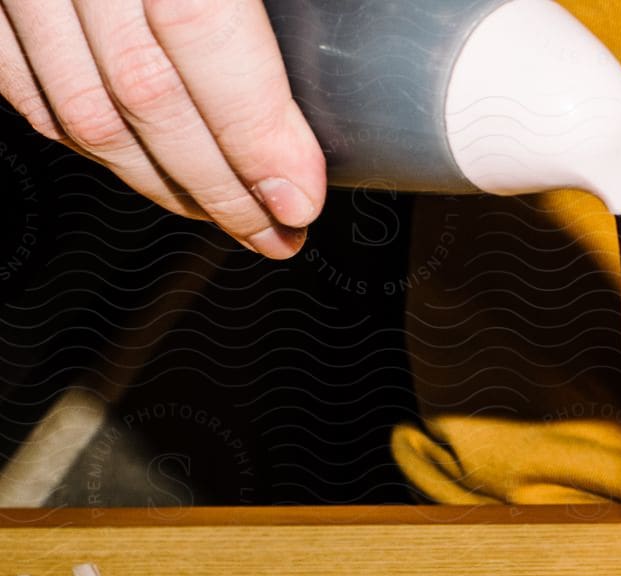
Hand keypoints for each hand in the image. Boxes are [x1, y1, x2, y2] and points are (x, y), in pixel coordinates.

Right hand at [0, 0, 324, 256]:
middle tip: (275, 229)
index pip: (201, 37)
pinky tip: (144, 167)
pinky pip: (25, 94)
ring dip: (162, 183)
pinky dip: (90, 146)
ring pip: (84, 113)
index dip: (254, 132)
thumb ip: (247, 0)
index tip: (297, 197)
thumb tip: (313, 70)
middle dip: (222, 187)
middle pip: (147, 95)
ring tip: (222, 214)